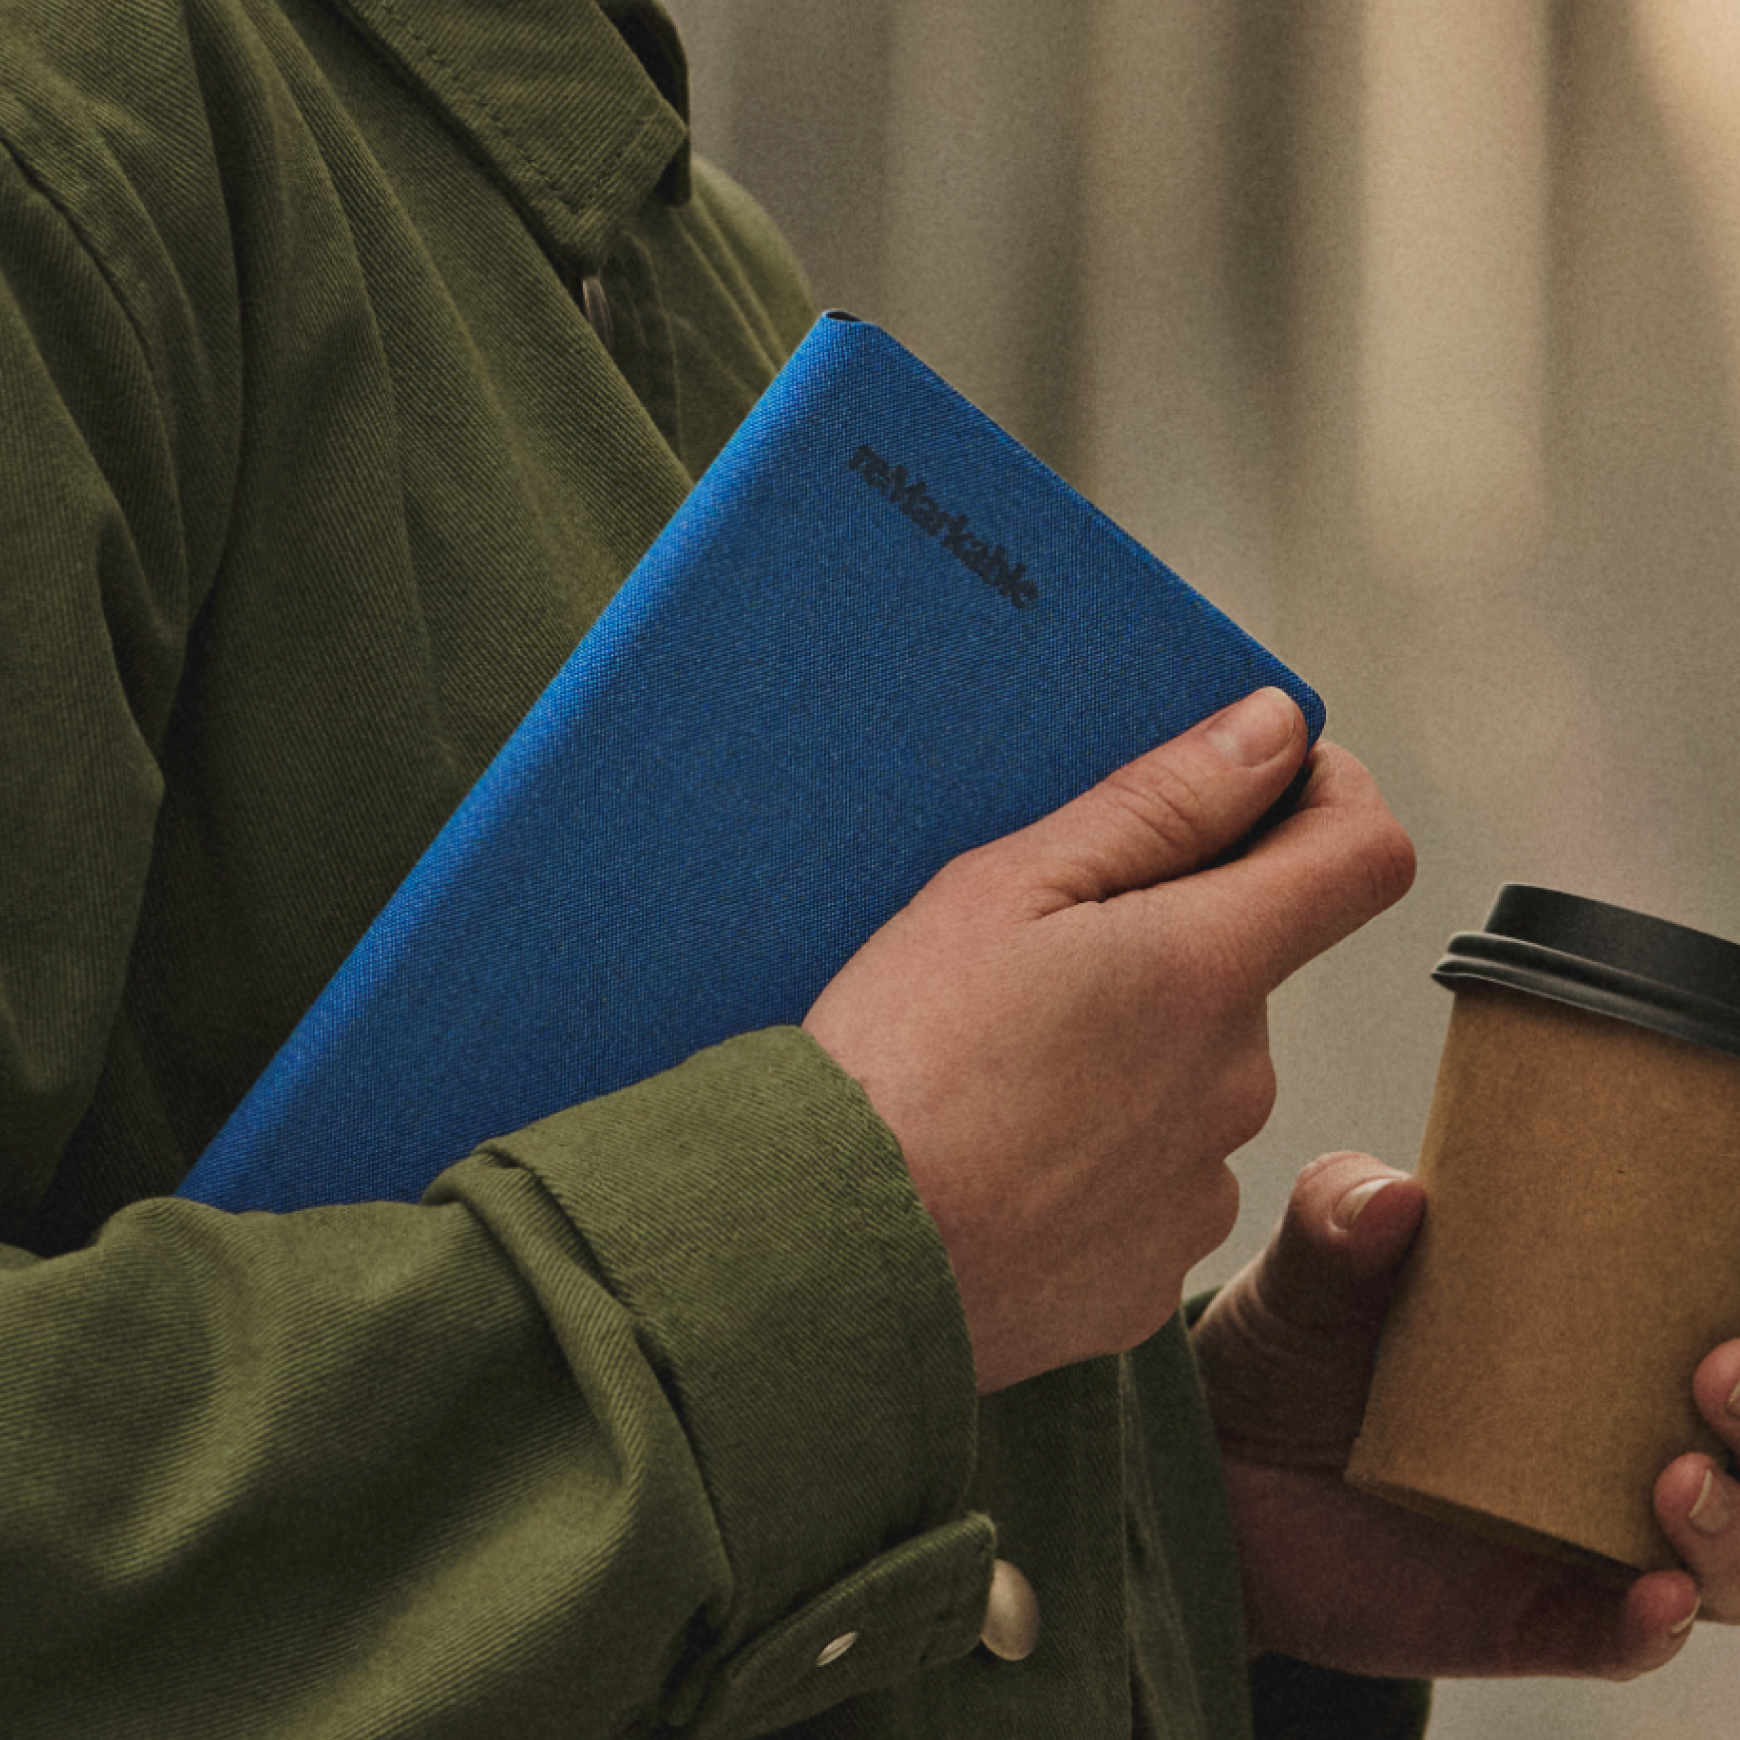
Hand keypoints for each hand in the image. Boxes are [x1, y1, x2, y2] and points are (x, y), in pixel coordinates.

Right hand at [803, 689, 1414, 1393]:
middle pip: (1245, 973)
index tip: (1255, 789)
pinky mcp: (1151, 1278)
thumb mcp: (1005, 890)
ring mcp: (1198, 1191)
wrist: (823, 1259)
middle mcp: (1235, 1084)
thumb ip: (1159, 804)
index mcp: (1206, 969)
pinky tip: (1001, 1159)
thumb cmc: (899, 1060)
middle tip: (1030, 965)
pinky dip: (1097, 1159)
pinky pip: (1149, 1184)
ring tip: (997, 1076)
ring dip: (1127, 1057)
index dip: (1325, 799)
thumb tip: (1274, 733)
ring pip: (1191, 1081)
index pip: (1361, 856)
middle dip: (1164, 946)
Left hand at [1194, 1150, 1738, 1679]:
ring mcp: (1577, 1530)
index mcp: (1585, 1331)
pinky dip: (1649, 1624)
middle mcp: (1608, 1434)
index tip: (1738, 1274)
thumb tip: (1394, 1198)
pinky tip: (1650, 1596)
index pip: (1706, 1314)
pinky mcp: (1532, 1613)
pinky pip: (1621, 1635)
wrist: (1216, 1470)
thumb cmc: (1287, 1346)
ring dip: (1738, 1525)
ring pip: (1724, 1555)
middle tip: (1721, 1371)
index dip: (1739, 1301)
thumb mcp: (1305, 1269)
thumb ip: (1335, 1217)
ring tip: (1676, 1478)